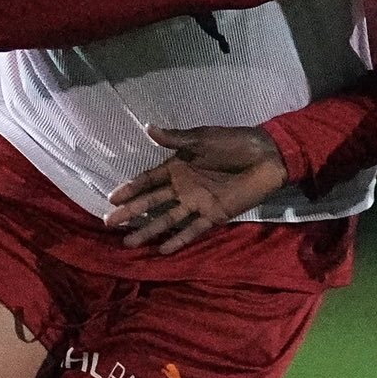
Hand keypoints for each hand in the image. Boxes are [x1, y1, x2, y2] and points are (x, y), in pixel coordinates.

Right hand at [105, 126, 289, 254]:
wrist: (267, 157)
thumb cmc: (235, 143)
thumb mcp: (203, 137)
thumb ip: (176, 139)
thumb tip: (147, 128)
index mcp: (178, 166)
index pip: (148, 181)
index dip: (130, 189)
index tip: (111, 199)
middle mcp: (184, 187)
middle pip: (152, 202)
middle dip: (131, 212)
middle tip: (109, 223)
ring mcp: (198, 203)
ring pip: (168, 219)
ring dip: (149, 230)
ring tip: (129, 244)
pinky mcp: (214, 215)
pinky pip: (193, 230)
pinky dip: (178, 240)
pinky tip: (162, 250)